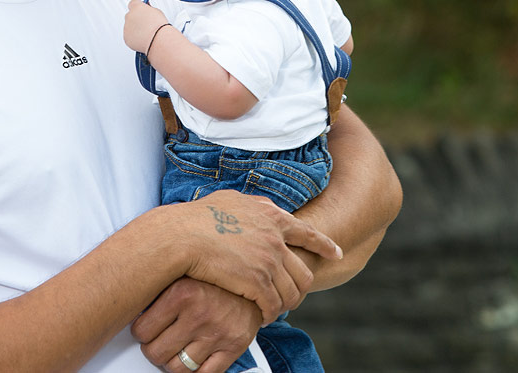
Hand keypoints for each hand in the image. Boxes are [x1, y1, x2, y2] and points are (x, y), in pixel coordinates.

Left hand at [124, 0, 168, 52]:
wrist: (158, 40)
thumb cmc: (159, 26)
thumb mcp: (157, 12)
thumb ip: (148, 9)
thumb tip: (146, 10)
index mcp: (136, 7)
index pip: (132, 3)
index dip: (138, 8)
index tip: (142, 11)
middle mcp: (129, 16)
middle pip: (130, 16)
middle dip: (136, 19)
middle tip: (146, 24)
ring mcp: (126, 27)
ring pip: (129, 27)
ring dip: (135, 29)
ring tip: (147, 33)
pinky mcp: (126, 38)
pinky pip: (129, 36)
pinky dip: (134, 38)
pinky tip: (143, 39)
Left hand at [133, 279, 258, 372]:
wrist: (253, 278)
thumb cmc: (214, 277)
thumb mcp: (183, 273)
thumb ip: (160, 290)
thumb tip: (132, 306)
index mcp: (182, 293)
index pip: (141, 331)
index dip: (141, 332)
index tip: (146, 328)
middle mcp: (199, 313)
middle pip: (156, 353)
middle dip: (154, 349)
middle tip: (159, 341)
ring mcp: (217, 332)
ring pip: (177, 368)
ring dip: (173, 362)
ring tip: (176, 348)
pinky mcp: (233, 346)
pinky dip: (194, 371)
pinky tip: (193, 356)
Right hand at [171, 189, 341, 324]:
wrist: (181, 236)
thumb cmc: (196, 217)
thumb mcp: (231, 200)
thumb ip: (251, 206)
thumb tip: (257, 206)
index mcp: (271, 215)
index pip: (306, 232)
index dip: (323, 245)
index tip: (336, 253)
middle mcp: (275, 237)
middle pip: (303, 269)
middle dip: (300, 286)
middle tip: (293, 296)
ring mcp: (269, 260)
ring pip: (292, 291)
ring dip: (285, 303)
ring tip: (275, 310)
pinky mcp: (258, 282)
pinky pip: (273, 304)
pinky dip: (270, 313)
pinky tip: (263, 317)